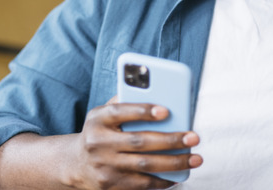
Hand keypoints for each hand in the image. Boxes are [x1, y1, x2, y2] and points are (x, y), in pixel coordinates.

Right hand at [65, 99, 201, 188]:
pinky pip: (143, 184)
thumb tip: (157, 93)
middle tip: (193, 137)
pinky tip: (179, 174)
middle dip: (170, 140)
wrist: (76, 164)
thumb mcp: (103, 114)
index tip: (166, 110)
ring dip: (174, 163)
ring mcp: (105, 166)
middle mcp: (98, 143)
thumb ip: (124, 102)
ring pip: (145, 166)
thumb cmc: (100, 132)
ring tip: (195, 158)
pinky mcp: (111, 185)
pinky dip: (164, 180)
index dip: (142, 111)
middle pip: (139, 141)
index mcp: (97, 120)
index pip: (119, 112)